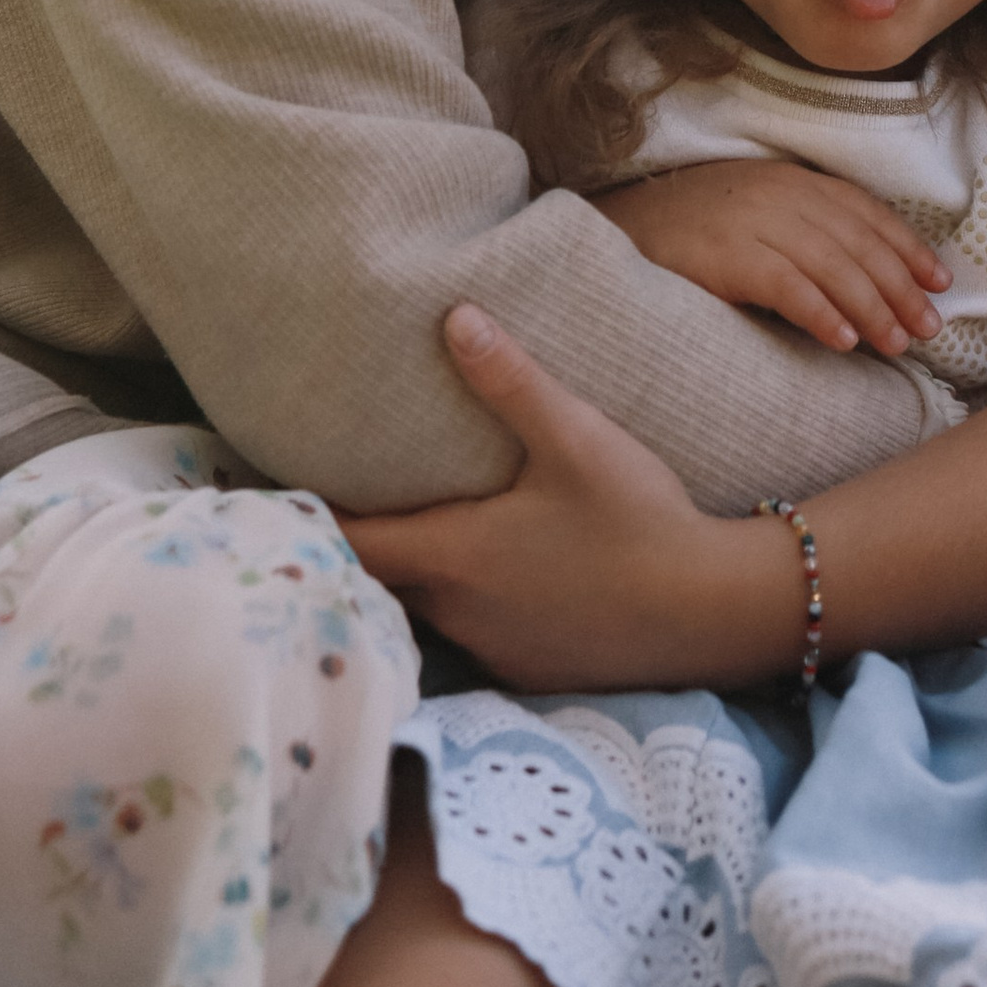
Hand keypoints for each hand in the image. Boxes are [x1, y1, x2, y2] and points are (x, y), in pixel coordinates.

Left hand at [338, 307, 791, 690]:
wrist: (710, 610)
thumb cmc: (637, 519)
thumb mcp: (575, 437)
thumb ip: (510, 380)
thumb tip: (454, 316)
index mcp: (454, 557)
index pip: (350, 545)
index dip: (308, 521)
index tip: (276, 494)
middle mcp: (458, 614)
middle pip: (381, 582)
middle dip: (360, 545)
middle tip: (343, 498)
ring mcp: (494, 650)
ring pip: (426, 610)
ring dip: (415, 575)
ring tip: (412, 527)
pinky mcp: (529, 670)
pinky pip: (473, 634)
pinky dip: (464, 603)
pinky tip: (492, 573)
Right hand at [593, 161, 949, 358]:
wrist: (617, 229)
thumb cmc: (693, 232)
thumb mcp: (755, 216)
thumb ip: (803, 233)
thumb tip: (865, 281)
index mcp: (790, 180)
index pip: (865, 211)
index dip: (907, 246)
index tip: (940, 282)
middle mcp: (777, 193)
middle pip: (856, 241)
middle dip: (899, 286)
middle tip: (930, 330)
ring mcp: (749, 220)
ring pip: (830, 264)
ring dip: (871, 306)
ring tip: (897, 344)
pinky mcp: (724, 254)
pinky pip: (784, 283)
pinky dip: (819, 311)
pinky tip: (843, 340)